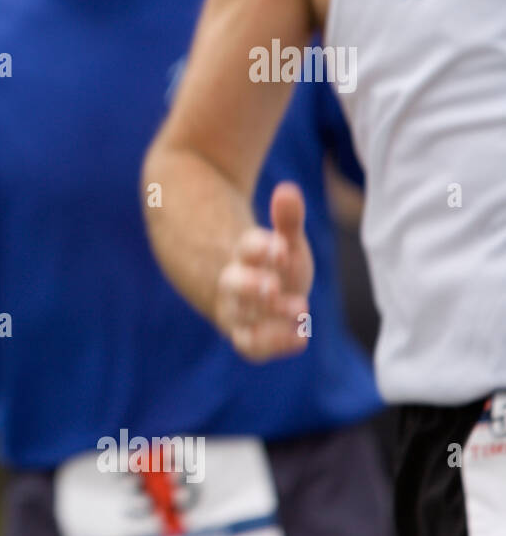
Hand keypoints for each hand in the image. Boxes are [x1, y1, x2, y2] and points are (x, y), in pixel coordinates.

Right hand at [216, 181, 314, 360]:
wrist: (240, 290)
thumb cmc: (270, 264)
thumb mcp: (282, 241)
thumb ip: (287, 220)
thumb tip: (288, 190)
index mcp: (243, 256)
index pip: (246, 249)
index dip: (260, 248)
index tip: (279, 248)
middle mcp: (235, 286)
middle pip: (234, 286)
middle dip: (252, 287)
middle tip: (274, 287)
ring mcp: (238, 312)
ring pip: (241, 317)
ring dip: (269, 316)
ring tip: (301, 309)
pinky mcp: (246, 335)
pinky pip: (250, 345)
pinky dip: (273, 344)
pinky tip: (301, 338)